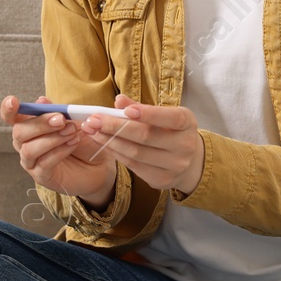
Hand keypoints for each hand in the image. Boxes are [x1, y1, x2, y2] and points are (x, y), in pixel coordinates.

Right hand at [1, 94, 115, 199]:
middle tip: (61, 119)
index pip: (11, 117)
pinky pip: (44, 163)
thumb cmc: (83, 140)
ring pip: (29, 149)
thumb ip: (58, 111)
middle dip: (40, 124)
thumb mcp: (74, 121)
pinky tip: (72, 143)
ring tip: (72, 132)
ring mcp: (31, 162)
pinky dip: (59, 151)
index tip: (13, 101)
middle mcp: (25, 144)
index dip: (8, 109)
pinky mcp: (41, 176)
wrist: (99, 163)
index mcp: (29, 126)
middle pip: (19, 132)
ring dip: (52, 138)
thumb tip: (41, 100)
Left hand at [76, 94, 204, 196]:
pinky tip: (104, 144)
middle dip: (116, 127)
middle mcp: (185, 145)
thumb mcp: (162, 115)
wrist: (188, 161)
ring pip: (136, 153)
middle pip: (146, 136)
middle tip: (94, 120)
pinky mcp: (162, 180)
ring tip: (92, 132)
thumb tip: (119, 100)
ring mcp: (175, 166)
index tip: (126, 110)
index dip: (148, 114)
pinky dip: (116, 153)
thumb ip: (140, 107)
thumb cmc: (170, 131)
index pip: (170, 117)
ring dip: (110, 141)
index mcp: (187, 123)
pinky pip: (133, 165)